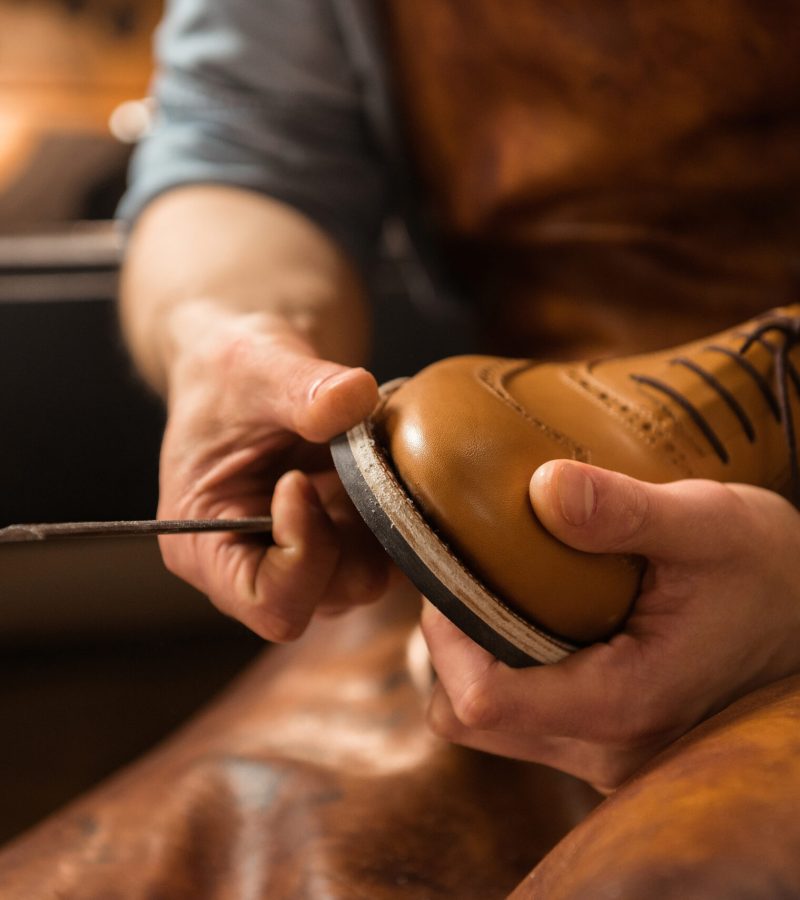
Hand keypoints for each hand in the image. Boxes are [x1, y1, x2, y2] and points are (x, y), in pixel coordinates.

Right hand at [157, 307, 389, 640]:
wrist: (253, 366)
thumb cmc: (232, 373)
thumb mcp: (256, 368)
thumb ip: (301, 386)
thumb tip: (356, 394)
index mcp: (204, 548)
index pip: (268, 602)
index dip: (303, 553)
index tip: (300, 479)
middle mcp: (252, 569)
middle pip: (324, 597)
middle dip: (350, 536)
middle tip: (346, 463)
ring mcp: (300, 562)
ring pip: (363, 579)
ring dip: (376, 524)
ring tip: (360, 459)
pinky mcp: (337, 544)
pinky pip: (385, 555)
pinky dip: (394, 517)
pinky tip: (379, 467)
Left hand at [422, 459, 799, 791]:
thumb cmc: (768, 574)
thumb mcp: (710, 525)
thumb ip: (627, 511)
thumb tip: (543, 488)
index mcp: (623, 704)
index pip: (482, 703)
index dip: (446, 637)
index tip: (454, 574)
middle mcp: (605, 748)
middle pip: (467, 717)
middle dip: (450, 644)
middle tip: (471, 573)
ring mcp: (603, 751)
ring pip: (489, 723)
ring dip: (476, 656)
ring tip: (501, 588)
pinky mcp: (601, 739)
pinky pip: (523, 717)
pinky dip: (508, 666)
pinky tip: (533, 611)